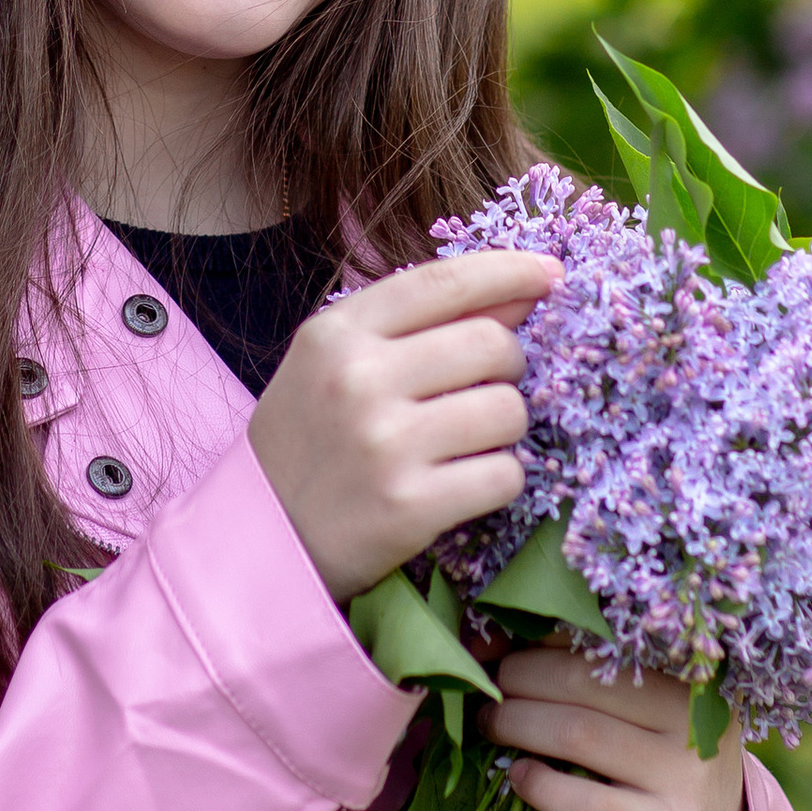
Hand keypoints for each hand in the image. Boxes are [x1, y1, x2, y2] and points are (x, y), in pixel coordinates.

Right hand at [249, 250, 557, 600]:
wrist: (261, 540)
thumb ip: (420, 322)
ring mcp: (385, 444)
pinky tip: (461, 484)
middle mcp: (359, 380)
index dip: (508, 270)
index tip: (550, 272)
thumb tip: (522, 291)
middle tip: (481, 390)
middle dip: (507, 365)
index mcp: (337, 334)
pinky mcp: (411, 506)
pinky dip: (497, 479)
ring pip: (509, 410)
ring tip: (464, 442)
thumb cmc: (309, 441)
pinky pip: (505, 474)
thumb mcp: (337, 362)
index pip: (444, 282)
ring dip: (504, 428)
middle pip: (493, 344)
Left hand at [490, 642, 749, 810]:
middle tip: (485, 692)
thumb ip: (588, 676)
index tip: (487, 643)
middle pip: (582, 680)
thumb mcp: (644, 714)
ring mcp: (686, 776)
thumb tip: (490, 640)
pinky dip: (541, 786)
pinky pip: (588, 803)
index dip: (533, 635)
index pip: (599, 638)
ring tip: (490, 727)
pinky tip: (519, 778)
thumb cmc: (658, 766)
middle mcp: (693, 718)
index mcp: (687, 674)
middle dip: (517, 679)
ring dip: (517, 725)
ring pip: (578, 733)